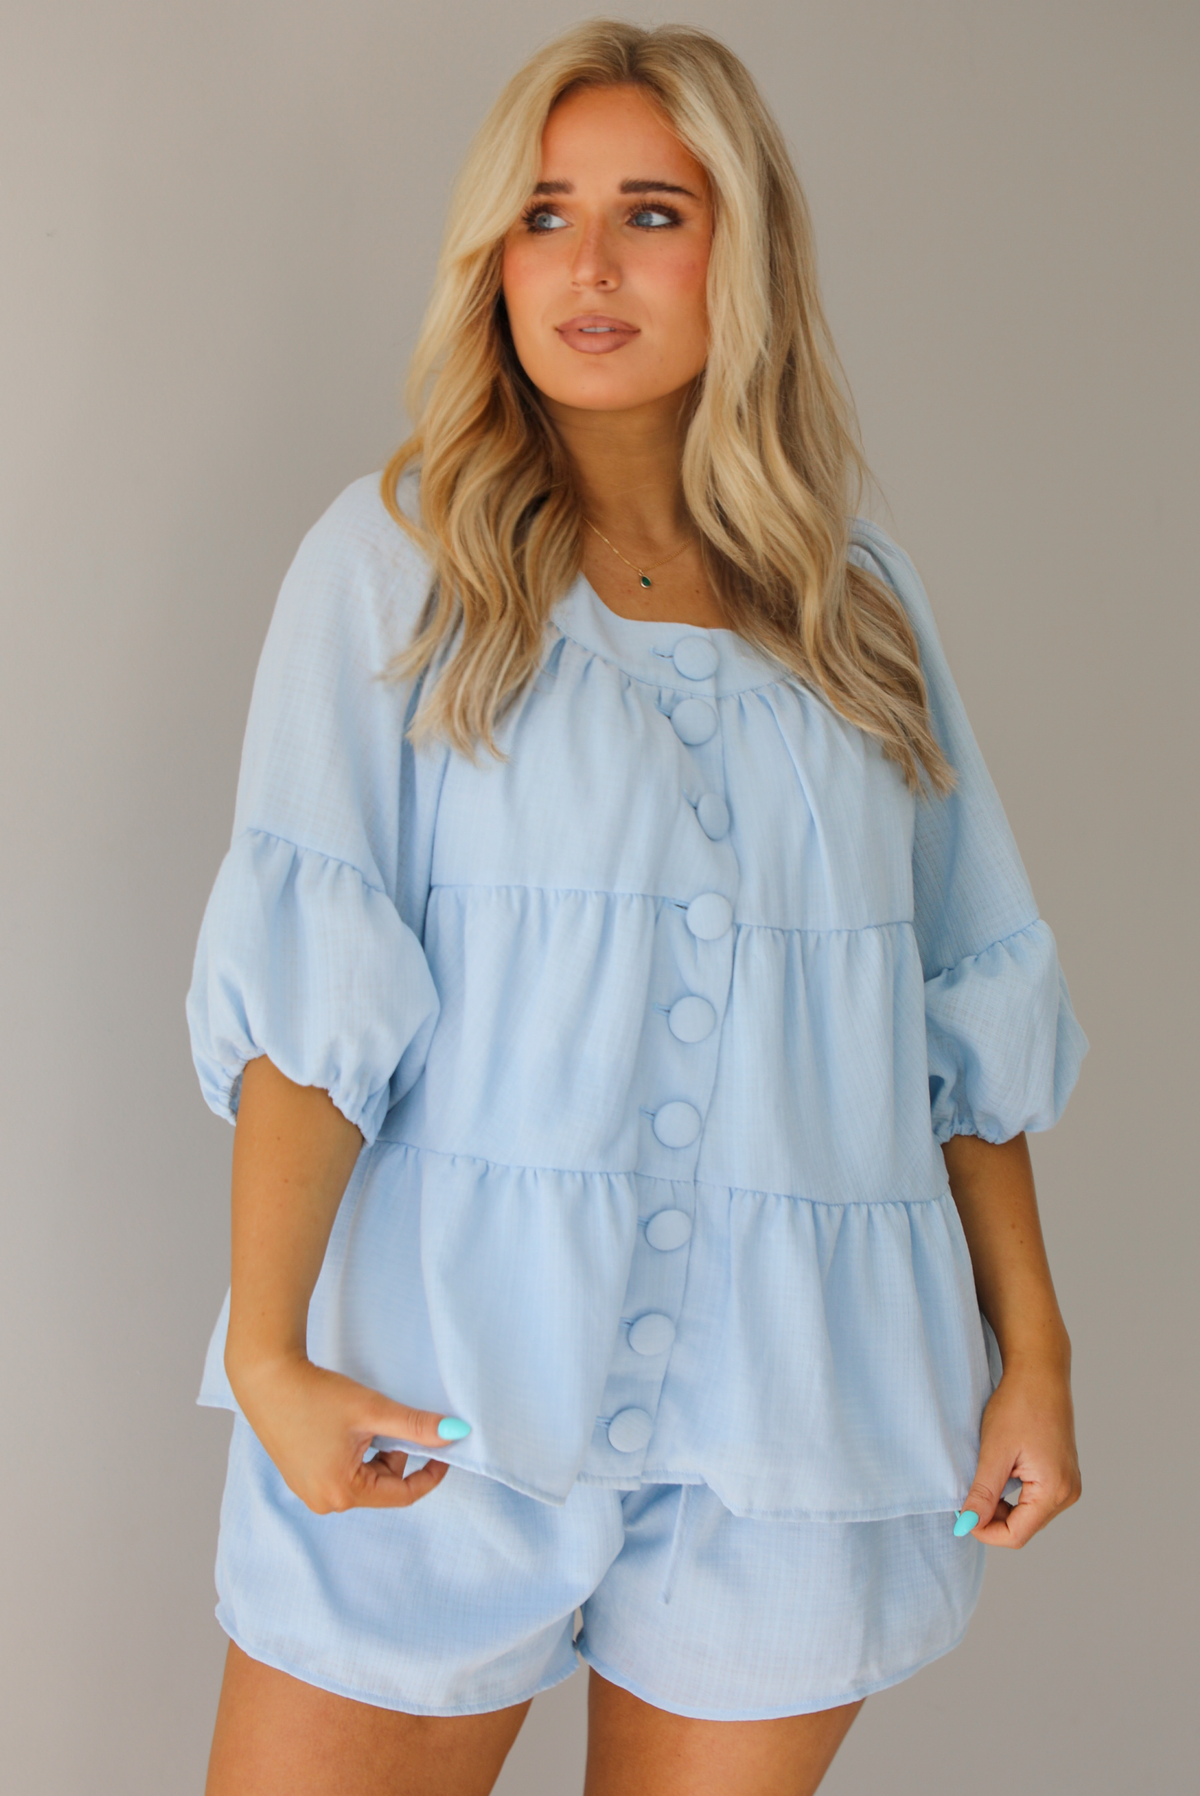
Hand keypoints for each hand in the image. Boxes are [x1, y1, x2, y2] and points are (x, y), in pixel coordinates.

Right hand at [227, 1349, 467, 1513]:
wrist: (267, 1378)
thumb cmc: (316, 1394)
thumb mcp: (373, 1410)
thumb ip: (417, 1426)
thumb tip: (455, 1435)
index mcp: (343, 1493)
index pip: (402, 1495)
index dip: (430, 1473)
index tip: (444, 1449)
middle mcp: (324, 1502)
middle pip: (381, 1485)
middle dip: (394, 1454)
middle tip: (384, 1419)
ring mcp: (308, 1491)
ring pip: (363, 1477)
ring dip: (373, 1451)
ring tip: (357, 1419)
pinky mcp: (300, 1476)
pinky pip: (341, 1472)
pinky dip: (354, 1451)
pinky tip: (341, 1425)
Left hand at [957, 1353, 1081, 1547]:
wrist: (1039, 1372)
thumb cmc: (1018, 1405)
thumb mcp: (994, 1451)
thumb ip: (983, 1494)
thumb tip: (968, 1526)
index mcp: (1054, 1491)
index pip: (1016, 1535)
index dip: (984, 1531)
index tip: (961, 1515)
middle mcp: (1068, 1493)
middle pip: (1023, 1527)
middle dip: (992, 1518)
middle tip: (968, 1493)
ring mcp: (1068, 1484)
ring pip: (1028, 1515)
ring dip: (1002, 1506)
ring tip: (984, 1479)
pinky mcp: (1062, 1474)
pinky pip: (1035, 1499)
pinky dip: (1013, 1495)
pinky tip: (999, 1473)